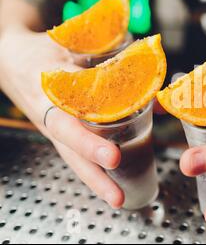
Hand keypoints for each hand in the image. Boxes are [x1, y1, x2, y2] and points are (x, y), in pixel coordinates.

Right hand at [0, 27, 123, 207]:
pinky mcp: (60, 132)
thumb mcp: (72, 46)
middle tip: (117, 190)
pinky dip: (92, 169)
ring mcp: (53, 126)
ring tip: (118, 198)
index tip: (112, 156)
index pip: (70, 120)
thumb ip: (112, 61)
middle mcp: (50, 115)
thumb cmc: (44, 51)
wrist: (12, 59)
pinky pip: (75, 153)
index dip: (90, 141)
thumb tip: (154, 83)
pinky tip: (111, 183)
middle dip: (94, 170)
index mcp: (49, 92)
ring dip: (96, 179)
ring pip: (73, 157)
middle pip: (71, 149)